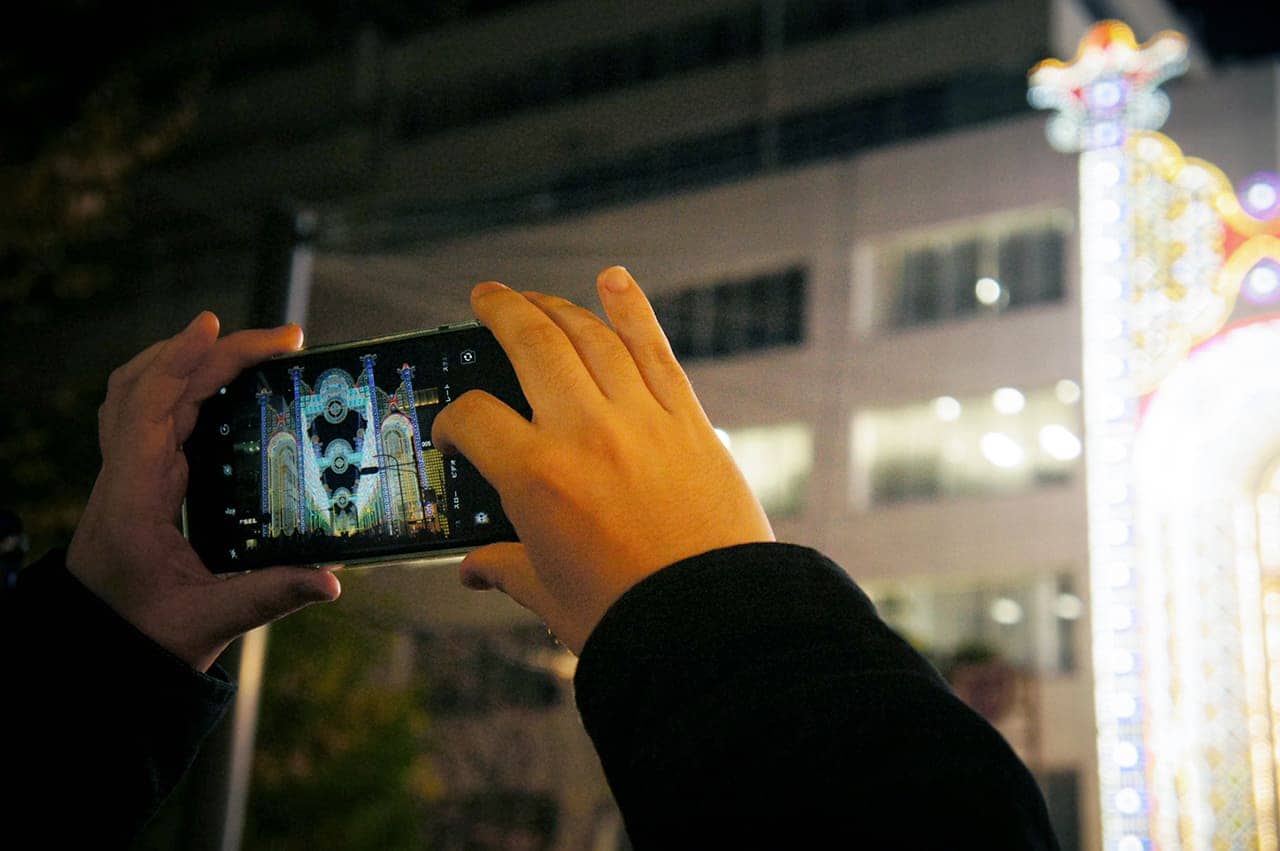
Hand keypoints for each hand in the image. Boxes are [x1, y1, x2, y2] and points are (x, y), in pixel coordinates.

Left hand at [66, 312, 340, 671]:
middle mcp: (124, 475)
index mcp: (134, 499)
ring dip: (190, 358)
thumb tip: (331, 581)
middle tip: (282, 340)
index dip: (182, 361)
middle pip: (154, 384)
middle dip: (214, 350)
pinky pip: (149, 411)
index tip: (215, 326)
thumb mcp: (206, 623)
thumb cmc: (142, 637)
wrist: (97, 650)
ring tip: (247, 347)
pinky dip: (178, 382)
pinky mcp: (138, 478)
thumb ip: (269, 597)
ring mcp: (126, 472)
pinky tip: (214, 385)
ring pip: (143, 390)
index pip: (151, 407)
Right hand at [432, 267, 773, 652]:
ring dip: (557, 305)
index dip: (452, 419)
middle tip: (485, 298)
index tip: (457, 429)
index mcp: (536, 477)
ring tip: (534, 296)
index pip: (473, 417)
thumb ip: (506, 569)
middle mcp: (584, 432)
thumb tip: (474, 568)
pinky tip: (614, 282)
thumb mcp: (550, 595)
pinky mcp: (688, 420)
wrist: (715, 625)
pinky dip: (633, 310)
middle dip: (500, 311)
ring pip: (591, 336)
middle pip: (530, 343)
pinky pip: (655, 350)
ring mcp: (640, 418)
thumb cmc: (630, 618)